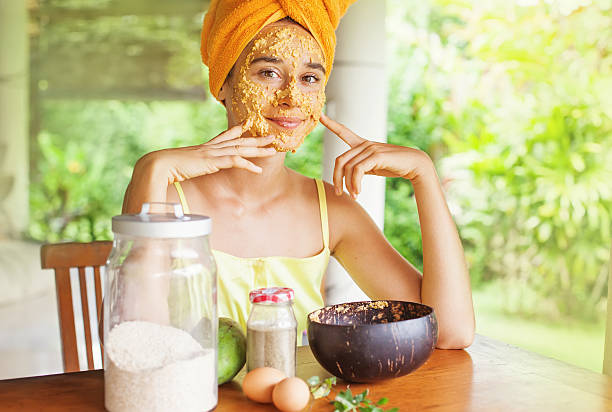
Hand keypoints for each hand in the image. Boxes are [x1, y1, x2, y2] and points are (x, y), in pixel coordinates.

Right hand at [141, 123, 276, 183]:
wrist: (159, 165)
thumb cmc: (166, 168)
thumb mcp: (180, 167)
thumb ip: (187, 167)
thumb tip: (184, 172)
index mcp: (204, 148)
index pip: (224, 136)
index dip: (236, 131)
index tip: (246, 125)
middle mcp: (211, 148)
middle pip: (238, 141)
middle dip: (256, 139)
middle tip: (271, 136)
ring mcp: (212, 153)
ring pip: (241, 149)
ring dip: (258, 150)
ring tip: (273, 150)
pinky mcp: (212, 161)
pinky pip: (234, 161)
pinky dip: (247, 165)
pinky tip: (258, 170)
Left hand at [320, 113, 433, 197]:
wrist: (414, 165)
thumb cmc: (393, 166)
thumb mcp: (373, 166)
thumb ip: (360, 168)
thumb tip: (348, 179)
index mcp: (363, 144)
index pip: (344, 132)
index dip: (331, 124)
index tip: (320, 116)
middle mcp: (364, 144)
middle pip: (340, 160)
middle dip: (336, 178)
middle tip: (339, 193)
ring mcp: (370, 149)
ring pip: (348, 168)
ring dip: (348, 185)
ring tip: (354, 195)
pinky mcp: (376, 156)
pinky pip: (357, 171)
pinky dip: (355, 183)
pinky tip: (358, 192)